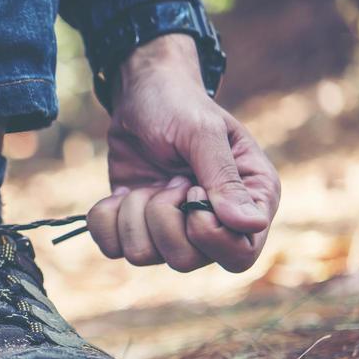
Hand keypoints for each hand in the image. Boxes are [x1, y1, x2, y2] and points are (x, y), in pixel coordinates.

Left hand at [88, 34, 279, 272]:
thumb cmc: (180, 106)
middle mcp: (215, 224)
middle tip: (168, 180)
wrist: (139, 97)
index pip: (240, 255)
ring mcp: (172, 230)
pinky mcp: (136, 227)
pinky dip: (108, 218)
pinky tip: (121, 192)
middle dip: (163, 218)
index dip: (207, 232)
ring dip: (134, 214)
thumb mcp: (203, 133)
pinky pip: (112, 248)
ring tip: (147, 183)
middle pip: (186, 261)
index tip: (191, 189)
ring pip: (143, 257)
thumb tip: (250, 225)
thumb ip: (224, 178)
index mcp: (250, 202)